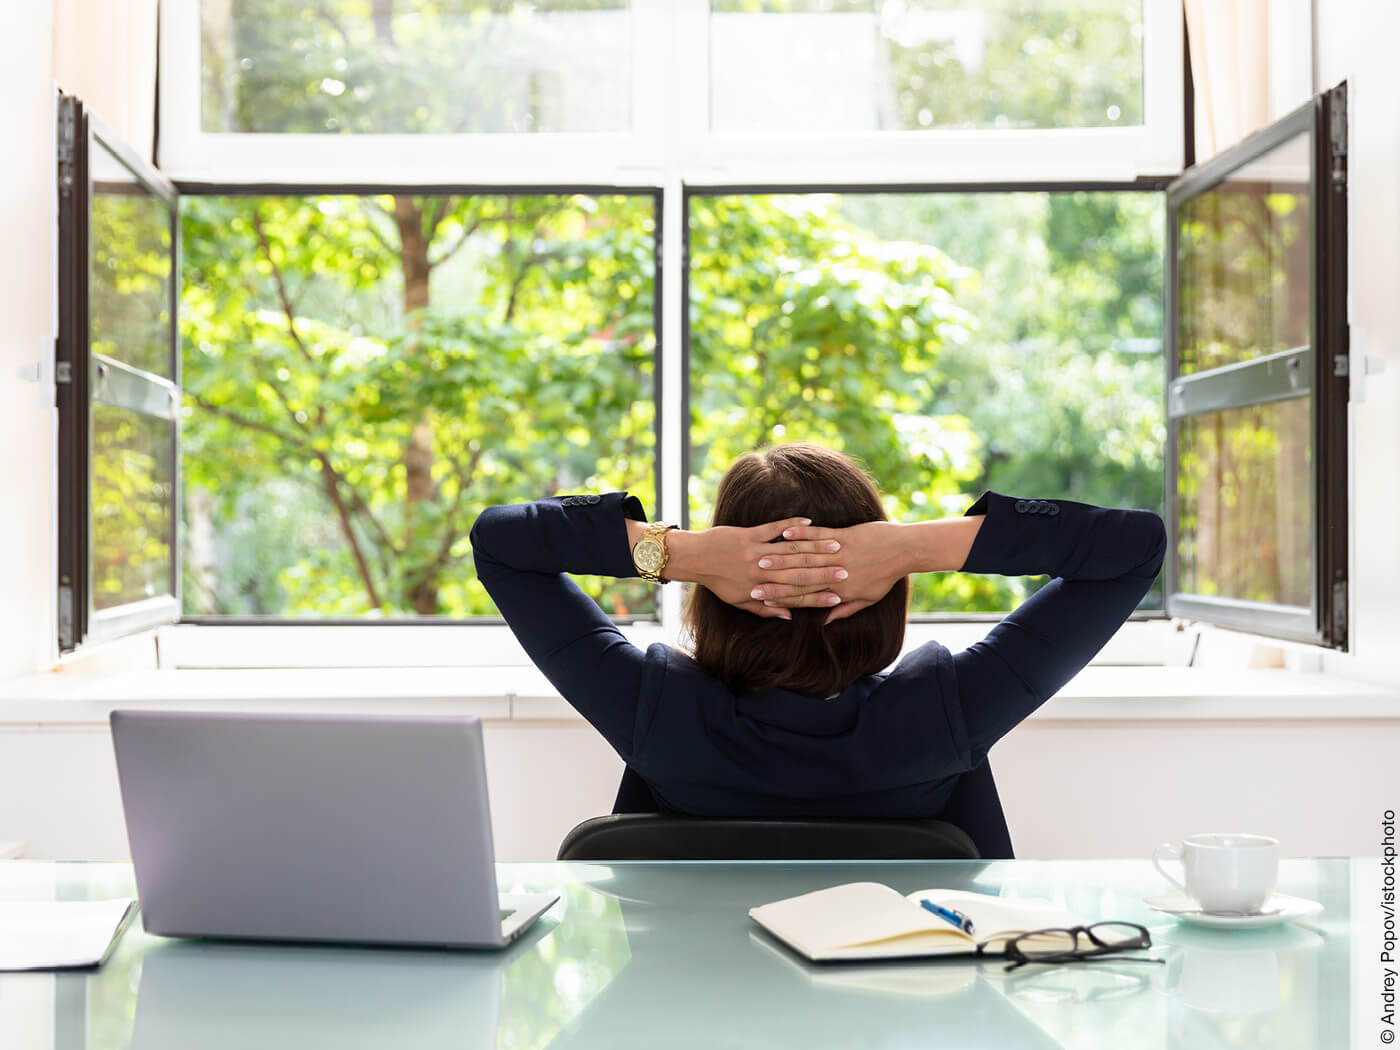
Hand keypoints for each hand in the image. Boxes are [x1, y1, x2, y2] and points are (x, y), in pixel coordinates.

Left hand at [668, 518, 848, 620]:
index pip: (795, 596)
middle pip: (798, 573)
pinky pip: (774, 529)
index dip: (817, 597)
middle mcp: (761, 572)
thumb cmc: (719, 582)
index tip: (837, 596)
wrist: (696, 559)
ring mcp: (755, 552)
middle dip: (824, 573)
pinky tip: (809, 522)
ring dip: (815, 548)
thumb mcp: (740, 602)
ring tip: (836, 546)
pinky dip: (792, 526)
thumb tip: (789, 616)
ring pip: (791, 550)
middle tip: (847, 571)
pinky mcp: (749, 535)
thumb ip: (766, 610)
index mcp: (761, 590)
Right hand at [748, 520, 908, 623]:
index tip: (761, 599)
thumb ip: (844, 610)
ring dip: (782, 556)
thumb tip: (825, 621)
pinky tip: (785, 532)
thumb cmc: (885, 576)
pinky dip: (801, 533)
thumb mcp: (867, 599)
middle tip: (752, 579)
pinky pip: (819, 534)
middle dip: (773, 579)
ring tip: (760, 556)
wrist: (903, 550)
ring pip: (806, 556)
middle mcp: (837, 574)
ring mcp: (840, 553)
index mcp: (840, 591)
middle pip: (800, 577)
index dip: (781, 598)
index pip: (804, 596)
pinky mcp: (844, 535)